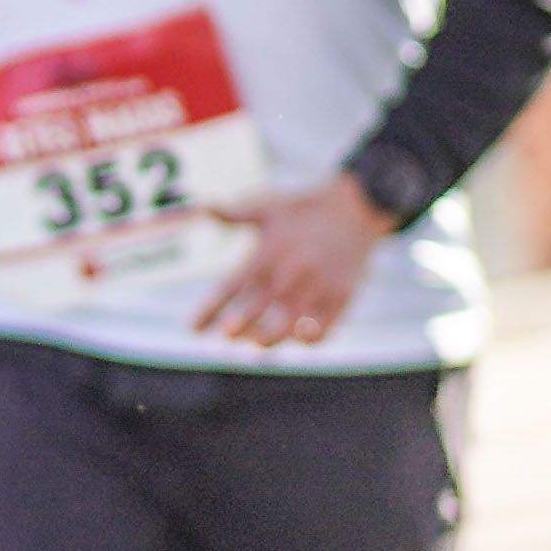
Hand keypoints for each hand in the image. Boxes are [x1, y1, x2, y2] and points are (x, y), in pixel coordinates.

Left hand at [193, 174, 390, 349]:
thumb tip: (202, 206)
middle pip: (256, 310)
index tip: (192, 328)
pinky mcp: (341, 297)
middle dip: (238, 327)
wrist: (357, 206)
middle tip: (226, 336)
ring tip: (256, 343)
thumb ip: (234, 213)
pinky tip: (296, 339)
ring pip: (287, 327)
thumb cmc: (305, 209)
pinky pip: (321, 331)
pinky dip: (307, 340)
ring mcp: (317, 287)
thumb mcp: (269, 207)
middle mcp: (290, 272)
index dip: (210, 310)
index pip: (231, 287)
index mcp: (268, 252)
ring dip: (268, 340)